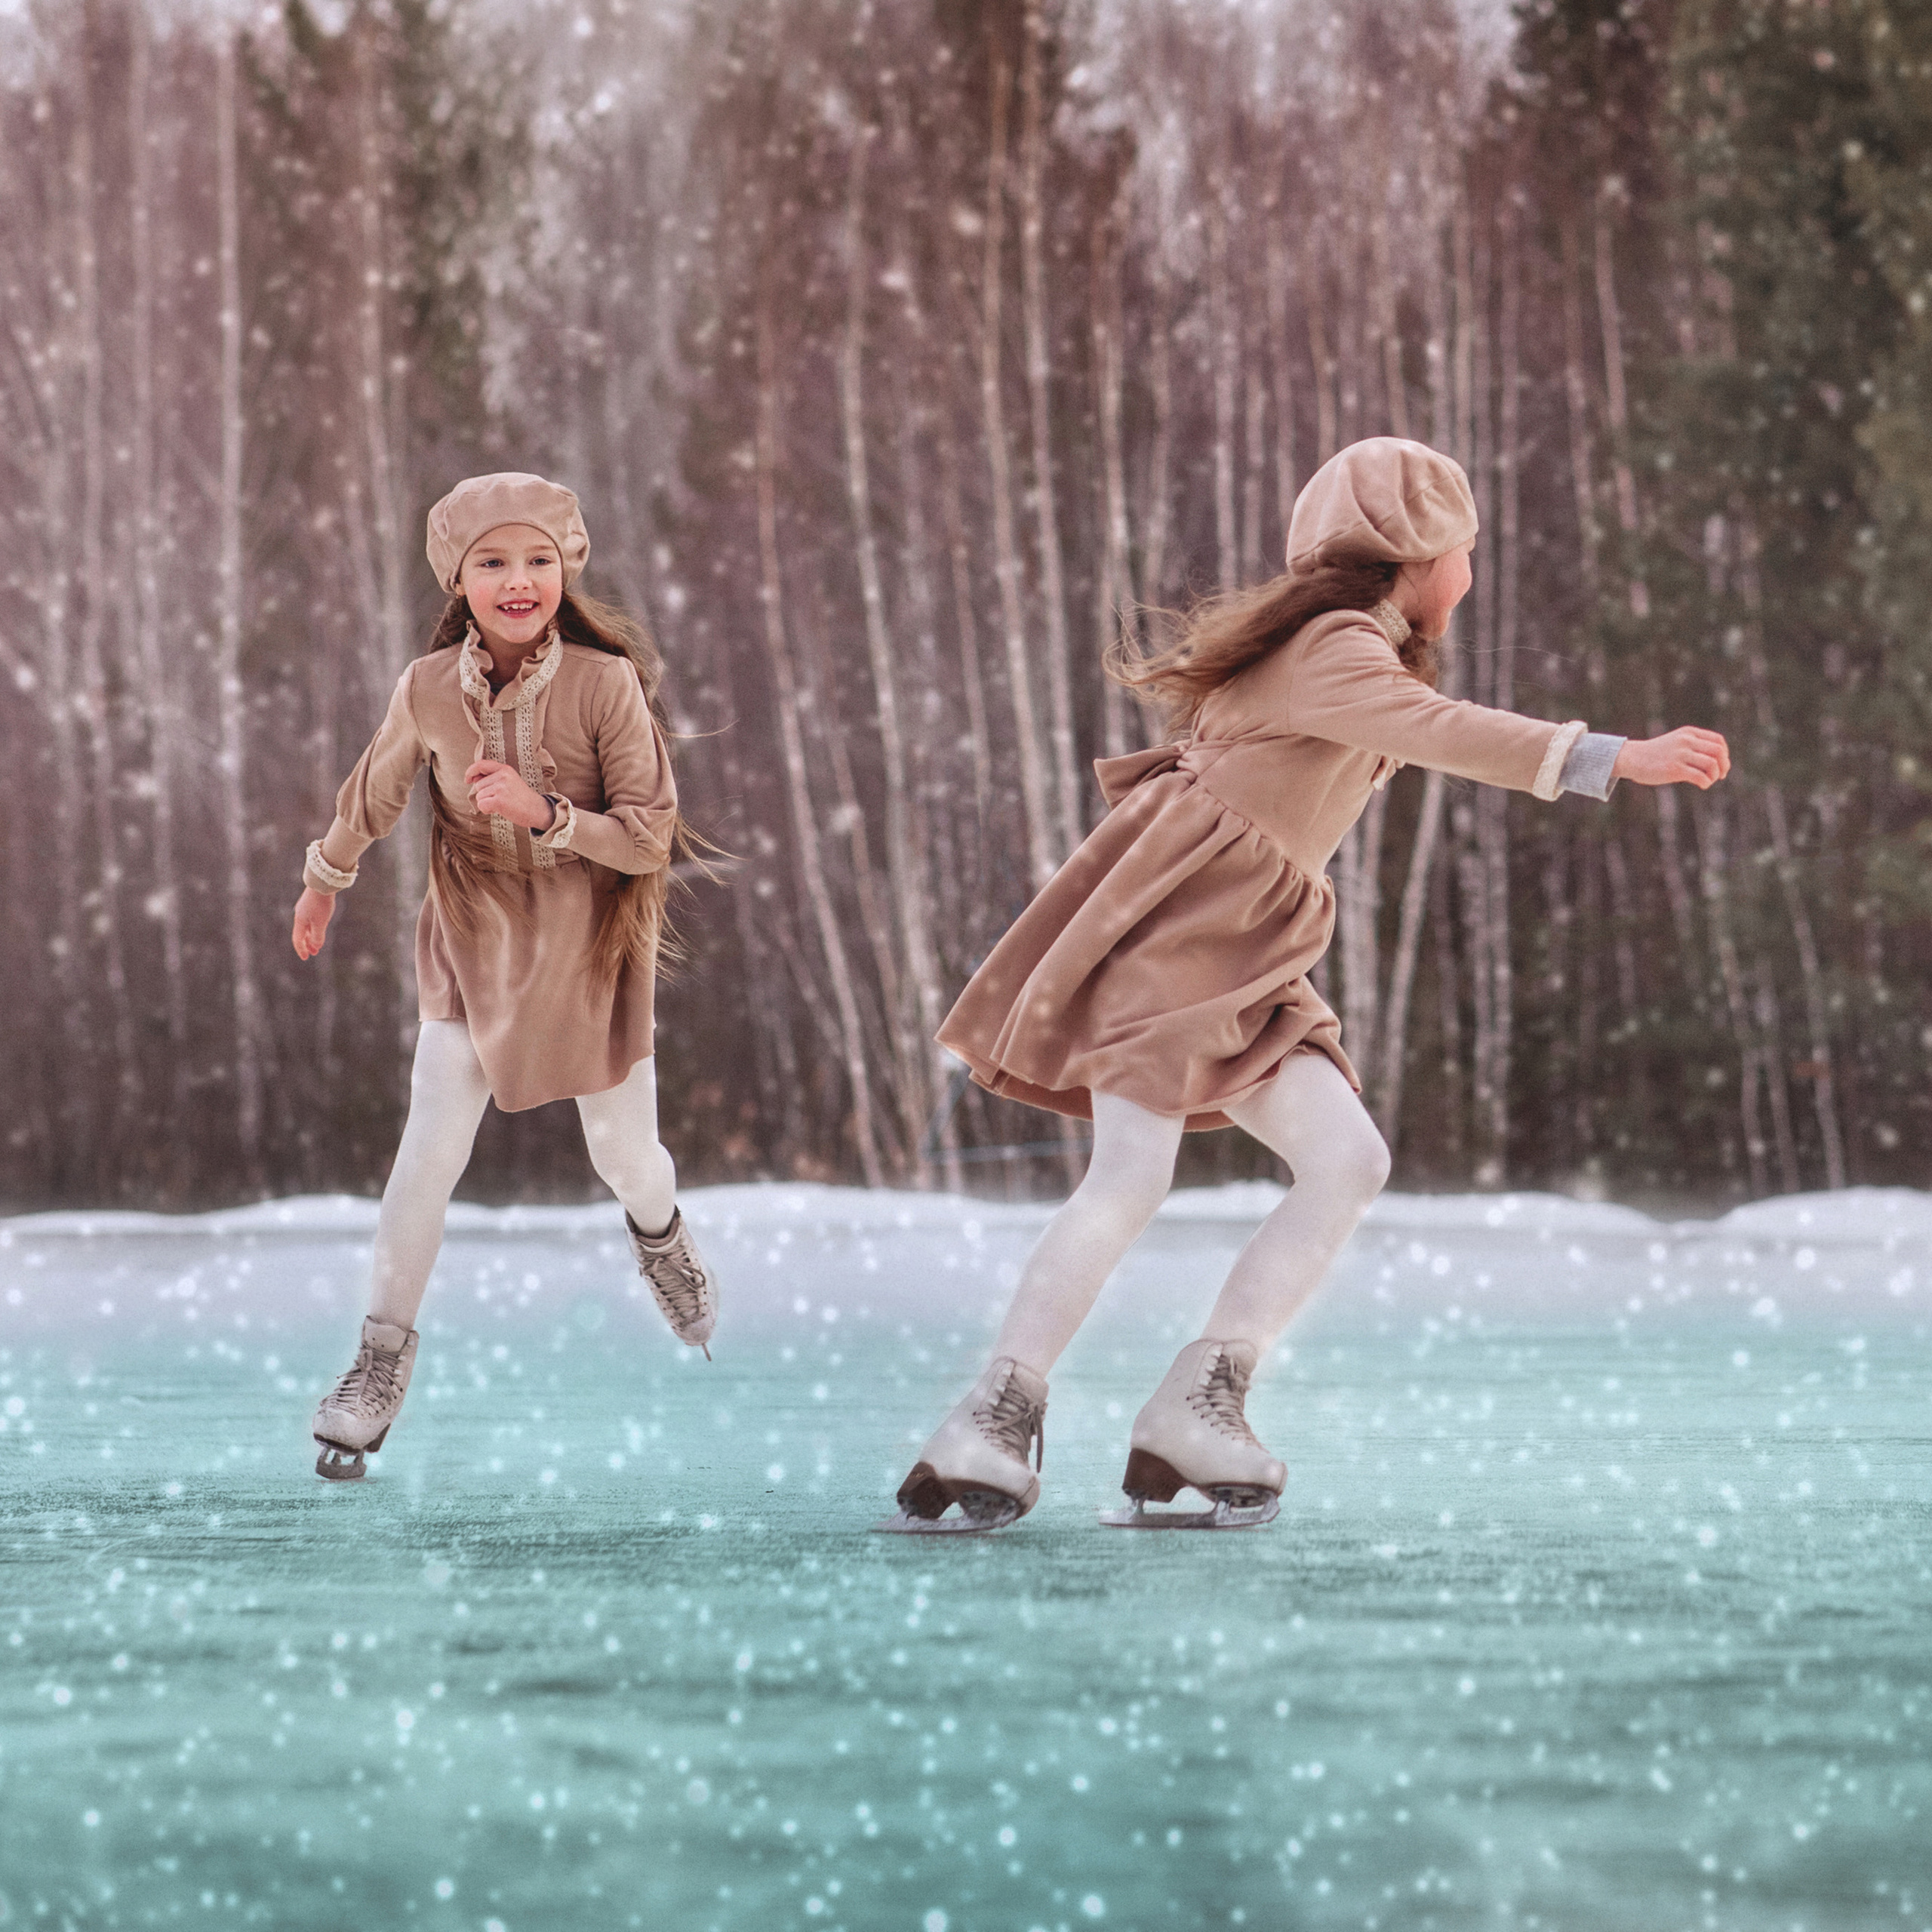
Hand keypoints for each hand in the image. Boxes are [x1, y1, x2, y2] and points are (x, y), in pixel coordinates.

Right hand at [292, 887, 333, 959]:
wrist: (322, 883)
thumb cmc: (321, 904)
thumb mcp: (320, 923)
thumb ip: (317, 936)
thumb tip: (315, 947)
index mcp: (299, 921)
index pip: (297, 939)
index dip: (301, 949)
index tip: (306, 958)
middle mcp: (300, 915)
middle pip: (302, 933)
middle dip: (307, 944)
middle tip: (314, 953)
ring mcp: (305, 909)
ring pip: (307, 927)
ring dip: (311, 936)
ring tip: (317, 943)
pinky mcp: (311, 904)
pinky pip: (311, 920)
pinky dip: (314, 928)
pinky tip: (320, 928)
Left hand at [464, 759, 556, 828]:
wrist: (537, 810)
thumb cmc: (523, 798)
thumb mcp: (510, 781)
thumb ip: (493, 778)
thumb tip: (473, 779)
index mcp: (505, 769)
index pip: (481, 764)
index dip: (471, 771)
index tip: (468, 779)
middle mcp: (502, 776)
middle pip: (478, 786)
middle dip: (485, 795)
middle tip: (501, 798)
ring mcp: (501, 787)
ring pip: (479, 796)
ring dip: (487, 803)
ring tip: (503, 804)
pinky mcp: (499, 800)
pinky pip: (481, 805)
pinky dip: (487, 810)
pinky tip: (500, 809)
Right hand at [1612, 727, 1730, 788]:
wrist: (1632, 758)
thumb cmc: (1655, 754)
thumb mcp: (1676, 742)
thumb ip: (1693, 746)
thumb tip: (1716, 761)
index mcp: (1688, 733)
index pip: (1718, 741)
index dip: (1725, 754)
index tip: (1721, 764)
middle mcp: (1686, 741)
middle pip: (1718, 752)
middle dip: (1724, 766)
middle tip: (1721, 775)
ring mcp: (1680, 755)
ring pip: (1711, 764)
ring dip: (1715, 775)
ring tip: (1709, 780)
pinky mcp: (1674, 769)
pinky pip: (1700, 776)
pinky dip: (1706, 783)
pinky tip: (1702, 785)